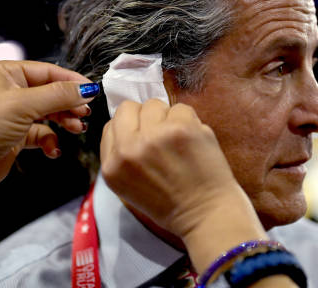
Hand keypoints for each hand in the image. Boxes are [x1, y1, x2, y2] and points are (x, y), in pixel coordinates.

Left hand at [0, 60, 97, 198]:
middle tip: (85, 113)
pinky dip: (50, 140)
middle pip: (51, 92)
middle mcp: (10, 90)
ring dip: (64, 121)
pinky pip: (42, 134)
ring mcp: (13, 113)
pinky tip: (52, 149)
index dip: (71, 81)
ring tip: (75, 129)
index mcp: (7, 73)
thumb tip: (87, 89)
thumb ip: (59, 95)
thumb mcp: (25, 105)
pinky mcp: (16, 135)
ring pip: (49, 113)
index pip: (48, 71)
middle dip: (69, 104)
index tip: (91, 91)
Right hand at [100, 98, 269, 274]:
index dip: (130, 127)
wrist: (205, 214)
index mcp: (112, 165)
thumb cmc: (169, 203)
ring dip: (167, 118)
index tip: (144, 136)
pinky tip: (193, 140)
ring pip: (156, 104)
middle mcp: (129, 148)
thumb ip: (121, 154)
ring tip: (178, 139)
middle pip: (130, 108)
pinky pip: (181, 108)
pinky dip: (189, 121)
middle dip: (145, 117)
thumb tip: (128, 122)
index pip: (112, 124)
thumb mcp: (127, 186)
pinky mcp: (181, 127)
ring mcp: (155, 135)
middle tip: (161, 135)